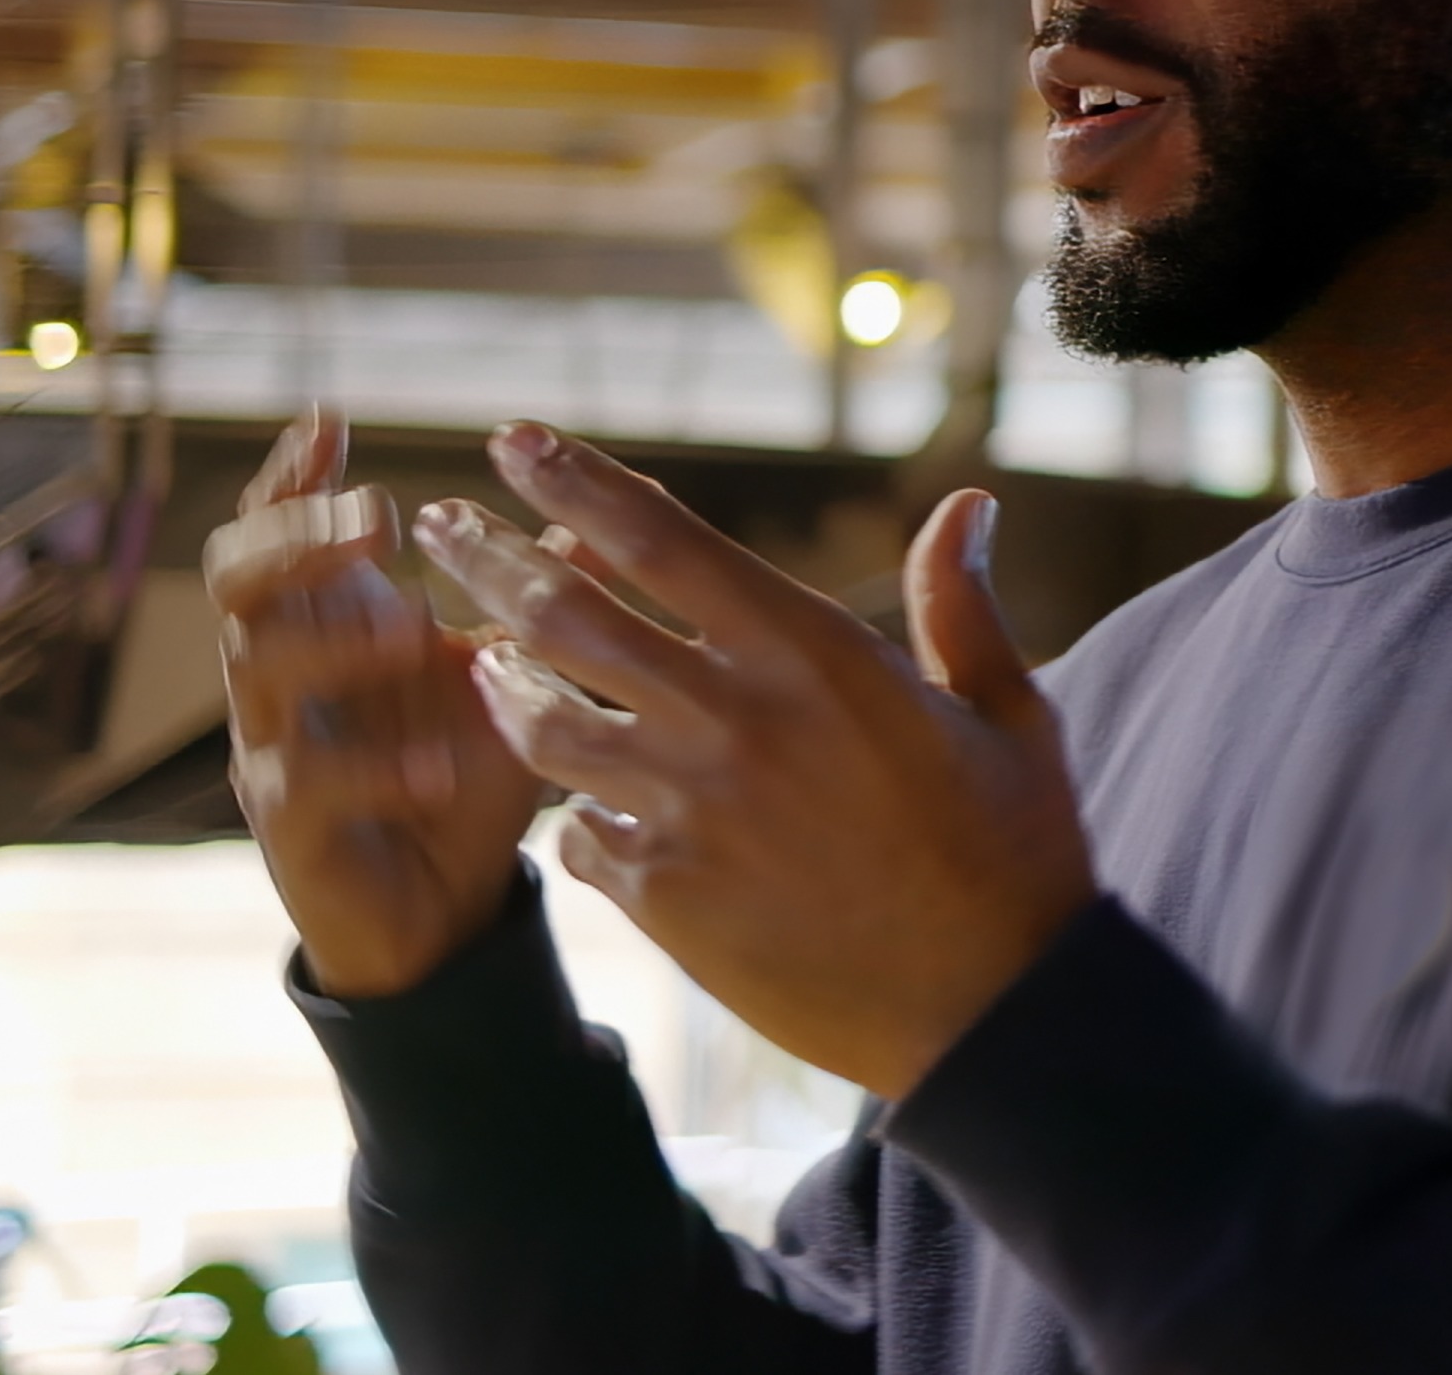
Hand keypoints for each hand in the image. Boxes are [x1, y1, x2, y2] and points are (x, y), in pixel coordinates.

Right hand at [209, 409, 538, 998]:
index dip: (296, 473)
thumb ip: (540, 599)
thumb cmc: (464, 770)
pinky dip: (369, 769)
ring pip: (257, 669)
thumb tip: (596, 511)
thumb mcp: (513, 675)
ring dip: (333, 637)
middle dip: (297, 537)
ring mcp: (276, 748)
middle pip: (237, 576)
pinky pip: (304, 787)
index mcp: (330, 619)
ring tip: (413, 629)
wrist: (442, 909)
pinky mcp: (291, 831)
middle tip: (376, 518)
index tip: (332, 419)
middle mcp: (285, 671)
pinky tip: (431, 765)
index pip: (282, 526)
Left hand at [413, 421, 1096, 1099]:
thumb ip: (961, 605)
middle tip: (437, 526)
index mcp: (814, 654)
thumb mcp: (1008, 713)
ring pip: (543, 725)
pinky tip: (569, 801)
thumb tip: (968, 504)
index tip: (516, 440)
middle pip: (567, 616)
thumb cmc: (1014, 852)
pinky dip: (568, 809)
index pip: (660, 540)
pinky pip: (576, 833)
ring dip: (499, 682)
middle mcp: (733, 719)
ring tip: (475, 659)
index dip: (575, 481)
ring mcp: (687, 811)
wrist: (992, 1010)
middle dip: (488, 559)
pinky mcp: (664, 897)